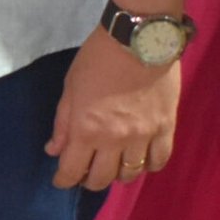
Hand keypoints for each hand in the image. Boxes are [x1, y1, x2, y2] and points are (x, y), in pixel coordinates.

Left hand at [46, 26, 180, 190]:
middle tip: (86, 171)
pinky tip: (140, 159)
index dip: (63, 180)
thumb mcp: (70, 88)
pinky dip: (148, 165)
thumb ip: (62, 123)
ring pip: (130, 174)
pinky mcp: (165, 128)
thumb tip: (54, 150)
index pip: (71, 170)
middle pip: (101, 179)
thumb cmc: (97, 59)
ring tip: (113, 164)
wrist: (139, 39)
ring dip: (117, 174)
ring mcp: (143, 136)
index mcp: (86, 129)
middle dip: (89, 180)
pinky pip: (158, 161)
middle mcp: (114, 140)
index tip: (61, 180)